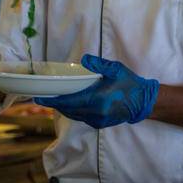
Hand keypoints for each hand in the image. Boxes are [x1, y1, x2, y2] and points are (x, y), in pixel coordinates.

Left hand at [35, 54, 158, 128]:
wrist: (143, 102)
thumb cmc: (130, 84)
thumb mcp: (116, 69)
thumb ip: (99, 64)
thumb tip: (84, 58)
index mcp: (97, 99)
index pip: (68, 101)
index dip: (51, 101)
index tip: (38, 99)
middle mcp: (95, 113)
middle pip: (68, 110)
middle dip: (55, 104)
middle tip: (43, 98)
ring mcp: (98, 120)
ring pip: (74, 116)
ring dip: (63, 109)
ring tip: (54, 101)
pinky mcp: (100, 124)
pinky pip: (82, 118)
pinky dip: (74, 112)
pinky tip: (72, 105)